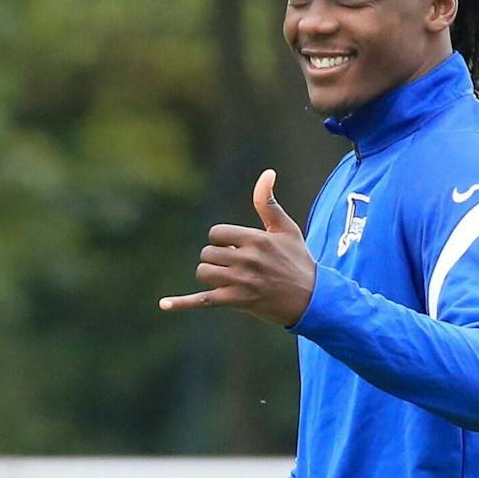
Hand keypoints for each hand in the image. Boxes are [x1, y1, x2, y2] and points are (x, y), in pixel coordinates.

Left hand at [159, 170, 316, 325]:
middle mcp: (247, 259)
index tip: (237, 249)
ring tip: (229, 280)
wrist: (313, 300)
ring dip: (212, 276)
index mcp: (255, 239)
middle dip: (218, 259)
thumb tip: (267, 173)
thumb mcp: (287, 229)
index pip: (216, 234)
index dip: (222, 241)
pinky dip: (183, 303)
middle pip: (208, 253)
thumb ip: (268, 202)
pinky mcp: (238, 301)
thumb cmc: (299, 262)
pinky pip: (203, 300)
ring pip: (205, 272)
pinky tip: (165, 304)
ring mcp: (242, 282)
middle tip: (238, 268)